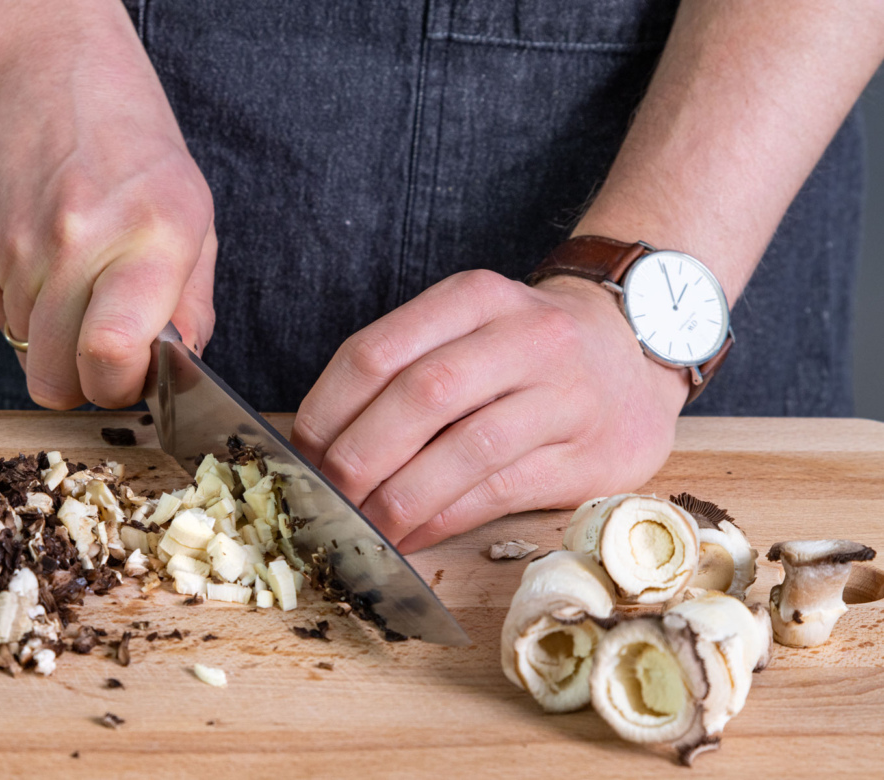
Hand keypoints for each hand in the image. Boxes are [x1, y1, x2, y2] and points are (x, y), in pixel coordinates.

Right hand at [0, 0, 215, 408]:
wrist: (46, 71)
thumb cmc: (133, 147)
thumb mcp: (195, 217)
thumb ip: (193, 306)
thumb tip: (180, 372)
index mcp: (148, 236)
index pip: (111, 353)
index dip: (121, 386)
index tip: (133, 374)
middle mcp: (76, 243)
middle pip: (57, 380)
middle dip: (84, 380)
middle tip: (105, 345)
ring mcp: (14, 248)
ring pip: (26, 354)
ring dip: (53, 339)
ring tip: (77, 278)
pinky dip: (24, 308)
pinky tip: (45, 258)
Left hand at [291, 270, 689, 552]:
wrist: (637, 348)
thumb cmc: (525, 348)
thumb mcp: (468, 326)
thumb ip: (403, 369)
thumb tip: (320, 447)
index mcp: (475, 298)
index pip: (378, 351)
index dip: (327, 411)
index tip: (299, 455)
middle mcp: (524, 337)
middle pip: (420, 396)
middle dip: (359, 458)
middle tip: (325, 499)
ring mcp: (564, 395)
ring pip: (465, 448)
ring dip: (399, 498)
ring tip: (363, 527)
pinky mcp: (588, 455)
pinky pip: (499, 490)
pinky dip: (443, 518)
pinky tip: (411, 535)